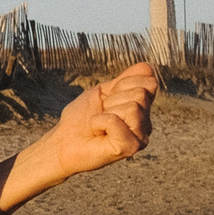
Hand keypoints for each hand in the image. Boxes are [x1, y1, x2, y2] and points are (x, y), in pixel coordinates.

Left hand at [41, 61, 156, 177]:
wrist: (64, 141)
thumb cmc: (81, 117)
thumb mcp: (102, 91)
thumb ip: (125, 80)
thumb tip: (148, 67)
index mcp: (142, 107)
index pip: (149, 80)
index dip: (123, 83)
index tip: (108, 97)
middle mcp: (146, 122)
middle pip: (141, 93)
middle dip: (113, 99)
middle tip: (102, 113)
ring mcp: (140, 136)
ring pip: (132, 107)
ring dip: (106, 112)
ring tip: (99, 124)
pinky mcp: (130, 148)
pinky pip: (115, 121)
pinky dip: (99, 122)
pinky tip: (98, 132)